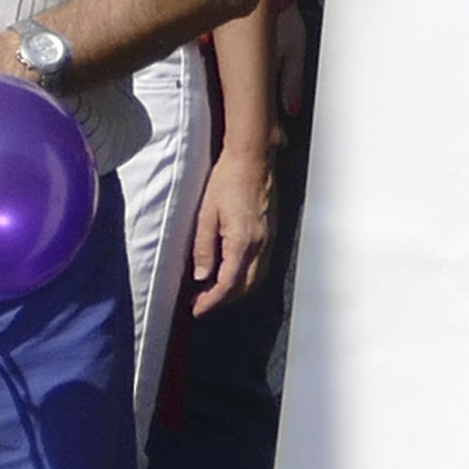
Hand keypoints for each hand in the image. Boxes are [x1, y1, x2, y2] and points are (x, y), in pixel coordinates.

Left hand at [188, 151, 271, 311]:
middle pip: (246, 286)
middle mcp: (261, 245)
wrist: (252, 159)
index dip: (211, 301)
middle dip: (224, 299)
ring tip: (214, 290)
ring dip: (237, 289)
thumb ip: (203, 248)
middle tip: (202, 302)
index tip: (197, 309)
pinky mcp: (271, 232)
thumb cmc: (227, 181)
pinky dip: (246, 275)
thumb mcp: (206, 215)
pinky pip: (262, 264)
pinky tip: (232, 271)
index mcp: (242, 242)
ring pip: (256, 277)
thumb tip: (201, 276)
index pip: (228, 284)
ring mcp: (269, 239)